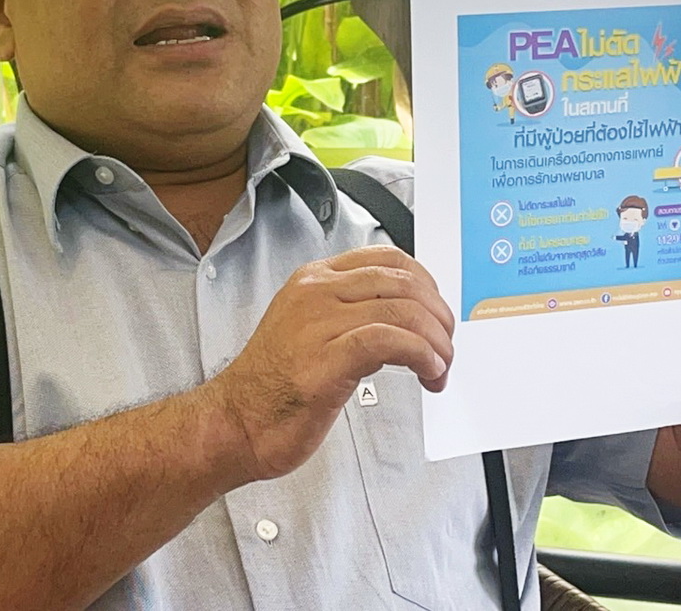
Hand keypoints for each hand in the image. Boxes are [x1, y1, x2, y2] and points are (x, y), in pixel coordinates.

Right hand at [203, 245, 453, 481]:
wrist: (234, 423)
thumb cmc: (271, 388)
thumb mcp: (310, 332)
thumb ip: (350, 316)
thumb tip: (403, 319)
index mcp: (313, 281)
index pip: (386, 258)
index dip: (426, 282)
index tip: (437, 310)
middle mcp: (316, 294)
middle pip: (402, 282)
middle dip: (438, 315)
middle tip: (446, 345)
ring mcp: (318, 324)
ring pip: (402, 310)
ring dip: (436, 341)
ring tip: (440, 366)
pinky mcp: (326, 359)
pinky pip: (389, 341)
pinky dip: (421, 355)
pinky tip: (429, 372)